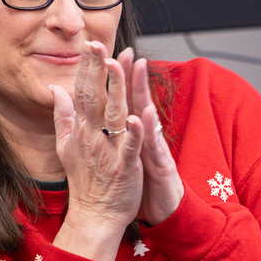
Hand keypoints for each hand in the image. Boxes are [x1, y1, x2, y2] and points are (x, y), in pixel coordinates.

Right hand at [50, 41, 143, 260]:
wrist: (94, 216)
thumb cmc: (85, 181)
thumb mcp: (66, 146)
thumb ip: (62, 116)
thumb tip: (56, 89)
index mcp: (82, 130)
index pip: (83, 92)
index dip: (87, 67)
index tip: (89, 43)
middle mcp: (93, 137)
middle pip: (95, 98)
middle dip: (98, 70)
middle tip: (98, 44)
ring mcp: (109, 151)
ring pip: (114, 115)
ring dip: (117, 90)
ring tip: (119, 66)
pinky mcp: (126, 167)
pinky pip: (130, 147)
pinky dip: (135, 133)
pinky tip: (139, 116)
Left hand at [117, 48, 184, 224]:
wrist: (162, 211)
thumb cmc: (140, 182)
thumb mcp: (124, 154)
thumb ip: (112, 131)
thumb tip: (98, 114)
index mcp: (128, 133)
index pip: (118, 99)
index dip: (110, 76)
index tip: (100, 52)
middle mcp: (143, 135)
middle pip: (134, 99)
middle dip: (128, 74)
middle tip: (122, 48)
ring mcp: (152, 147)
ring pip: (146, 115)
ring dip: (140, 92)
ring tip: (135, 68)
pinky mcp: (159, 164)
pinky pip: (152, 146)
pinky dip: (147, 131)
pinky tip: (144, 115)